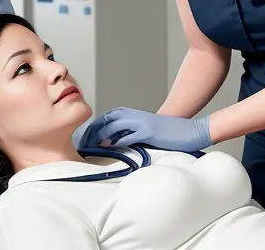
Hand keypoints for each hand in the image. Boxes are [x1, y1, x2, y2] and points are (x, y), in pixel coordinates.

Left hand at [78, 107, 212, 151]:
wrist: (186, 129)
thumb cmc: (162, 133)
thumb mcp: (140, 130)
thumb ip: (124, 134)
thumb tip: (106, 146)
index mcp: (127, 114)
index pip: (102, 120)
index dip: (89, 130)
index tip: (79, 142)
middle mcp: (131, 116)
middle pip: (103, 122)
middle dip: (89, 133)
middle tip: (78, 146)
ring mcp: (139, 122)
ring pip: (112, 127)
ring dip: (98, 137)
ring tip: (87, 149)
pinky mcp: (148, 131)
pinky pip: (127, 137)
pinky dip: (116, 144)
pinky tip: (107, 150)